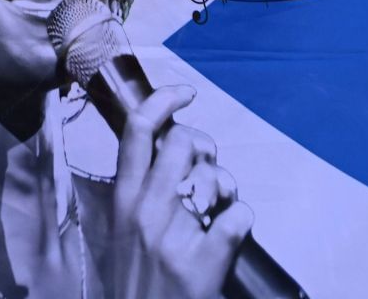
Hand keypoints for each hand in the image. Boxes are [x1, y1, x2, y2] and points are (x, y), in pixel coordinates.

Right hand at [108, 85, 252, 298]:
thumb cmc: (137, 272)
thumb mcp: (124, 223)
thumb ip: (143, 183)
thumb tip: (174, 142)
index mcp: (124, 198)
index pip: (136, 129)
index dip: (164, 100)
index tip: (186, 94)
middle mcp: (146, 210)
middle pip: (183, 143)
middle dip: (205, 149)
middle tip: (207, 170)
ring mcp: (175, 235)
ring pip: (216, 177)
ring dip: (227, 188)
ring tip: (219, 208)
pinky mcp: (205, 262)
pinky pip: (240, 216)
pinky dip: (243, 219)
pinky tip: (230, 233)